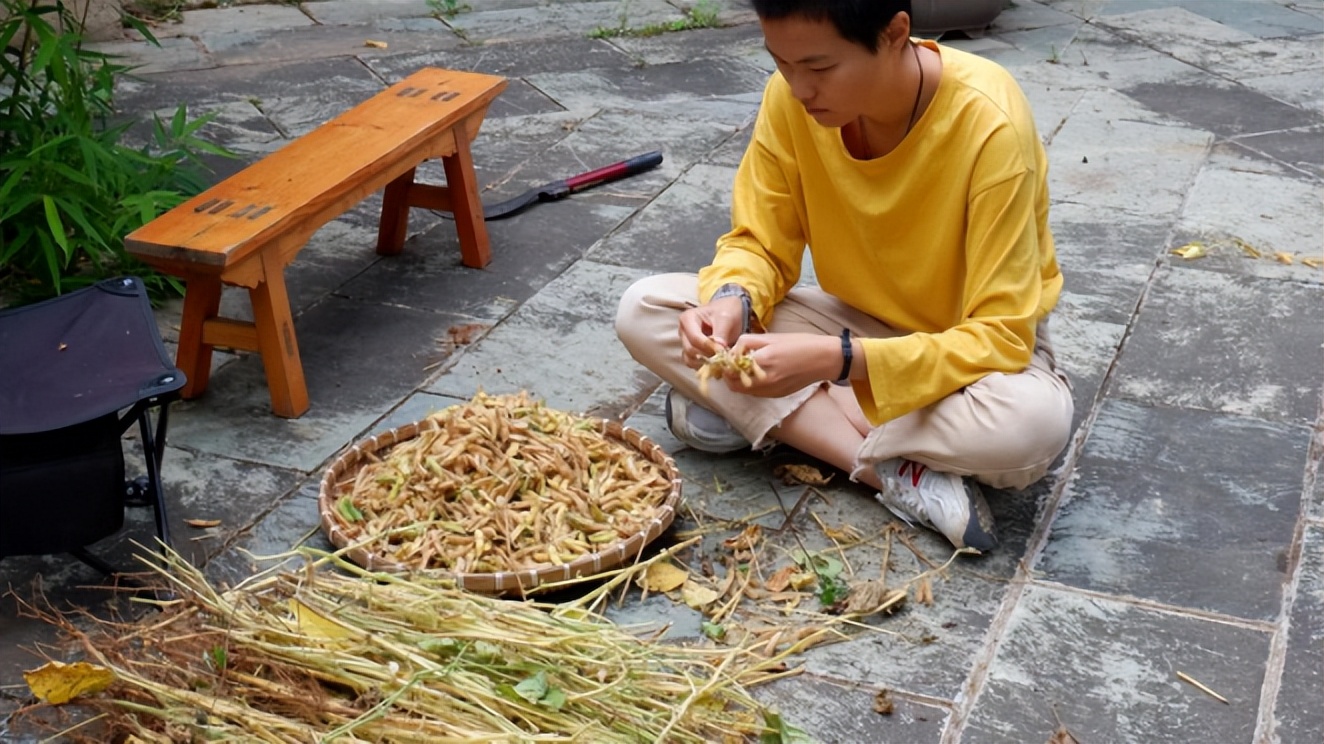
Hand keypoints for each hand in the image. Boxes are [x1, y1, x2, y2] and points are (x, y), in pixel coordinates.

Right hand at [678, 296, 745, 368]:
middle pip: (690, 350)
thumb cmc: (727, 311)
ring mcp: (685, 343)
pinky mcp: (690, 352)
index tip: (723, 350)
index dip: (708, 346)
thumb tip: (718, 351)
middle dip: (707, 355)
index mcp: (687, 318)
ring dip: (705, 363)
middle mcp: (683, 332)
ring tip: (720, 360)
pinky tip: (717, 364)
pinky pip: (693, 364)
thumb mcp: (726, 318)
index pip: (694, 338)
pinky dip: (704, 366)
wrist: (730, 312)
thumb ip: (721, 333)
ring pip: (690, 359)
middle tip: (724, 357)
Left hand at [723, 333, 840, 396]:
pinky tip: (756, 374)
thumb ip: (747, 344)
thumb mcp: (771, 337)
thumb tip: (731, 351)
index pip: (730, 367)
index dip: (724, 362)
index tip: (726, 355)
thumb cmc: (799, 343)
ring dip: (737, 381)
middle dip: (728, 373)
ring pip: (742, 391)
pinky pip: (754, 393)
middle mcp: (765, 380)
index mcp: (762, 361)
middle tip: (731, 363)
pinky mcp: (776, 395)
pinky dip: (749, 385)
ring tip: (742, 368)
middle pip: (732, 383)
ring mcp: (770, 391)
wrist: (823, 359)